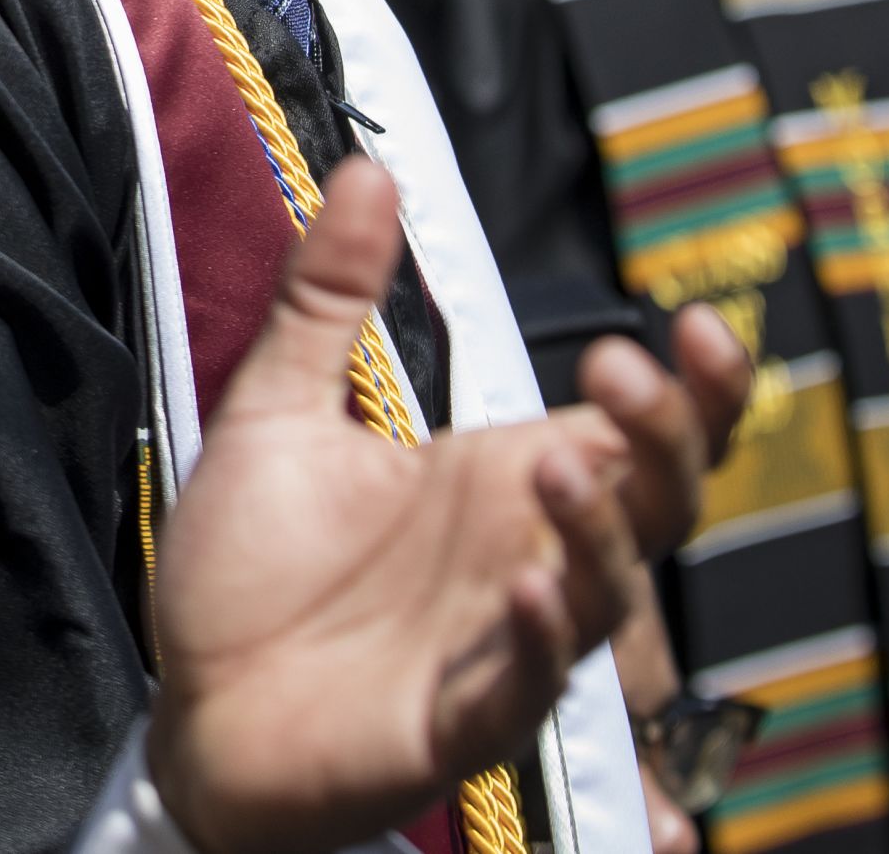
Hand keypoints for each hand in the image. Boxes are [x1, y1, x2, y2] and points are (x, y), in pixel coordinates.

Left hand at [145, 163, 748, 853]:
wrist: (188, 706)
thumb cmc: (249, 569)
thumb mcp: (278, 408)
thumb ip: (328, 294)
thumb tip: (368, 166)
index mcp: (501, 481)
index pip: (641, 433)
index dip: (699, 386)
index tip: (695, 318)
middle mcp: (527, 558)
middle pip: (658, 502)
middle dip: (667, 435)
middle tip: (617, 369)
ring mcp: (502, 644)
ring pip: (609, 594)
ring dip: (600, 532)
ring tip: (557, 465)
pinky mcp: (458, 723)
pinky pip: (527, 688)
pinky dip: (540, 641)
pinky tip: (524, 590)